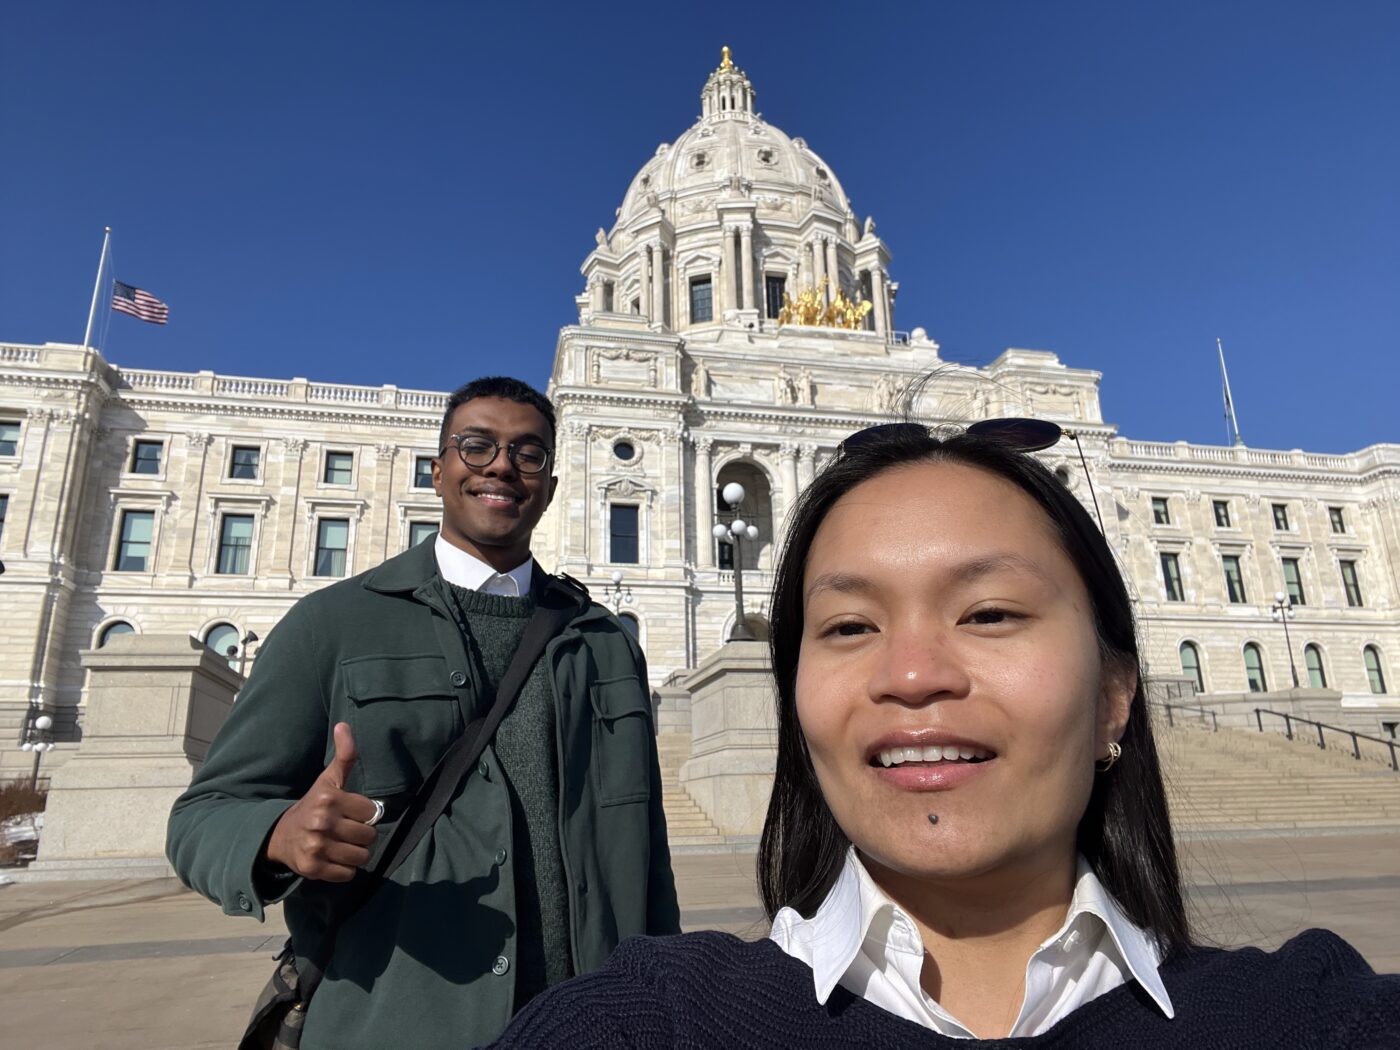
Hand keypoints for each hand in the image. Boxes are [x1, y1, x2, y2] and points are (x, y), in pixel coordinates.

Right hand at [264, 722, 380, 881]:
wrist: (280, 835)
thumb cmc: (313, 805)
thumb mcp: (328, 780)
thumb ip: (344, 755)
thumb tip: (344, 724)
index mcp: (329, 798)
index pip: (371, 812)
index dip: (364, 814)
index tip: (350, 813)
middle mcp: (321, 822)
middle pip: (369, 837)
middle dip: (362, 835)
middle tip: (346, 831)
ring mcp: (315, 847)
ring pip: (361, 857)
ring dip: (355, 854)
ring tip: (341, 845)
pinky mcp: (312, 869)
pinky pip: (347, 874)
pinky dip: (344, 870)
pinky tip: (332, 858)